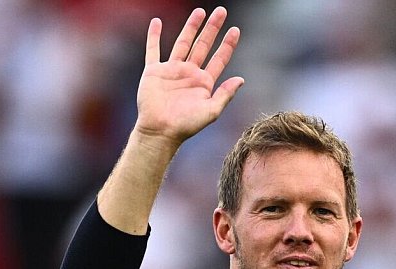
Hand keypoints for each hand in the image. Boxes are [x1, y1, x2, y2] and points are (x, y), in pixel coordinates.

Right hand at [135, 7, 243, 146]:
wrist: (161, 131)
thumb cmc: (187, 125)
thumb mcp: (212, 111)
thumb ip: (226, 94)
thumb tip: (241, 79)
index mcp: (205, 82)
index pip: (219, 58)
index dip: (228, 44)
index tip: (235, 29)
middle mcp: (190, 73)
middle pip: (203, 45)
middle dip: (212, 28)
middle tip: (221, 11)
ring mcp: (172, 70)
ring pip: (182, 43)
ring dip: (191, 27)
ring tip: (199, 11)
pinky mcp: (154, 72)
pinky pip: (153, 50)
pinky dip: (153, 36)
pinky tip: (157, 22)